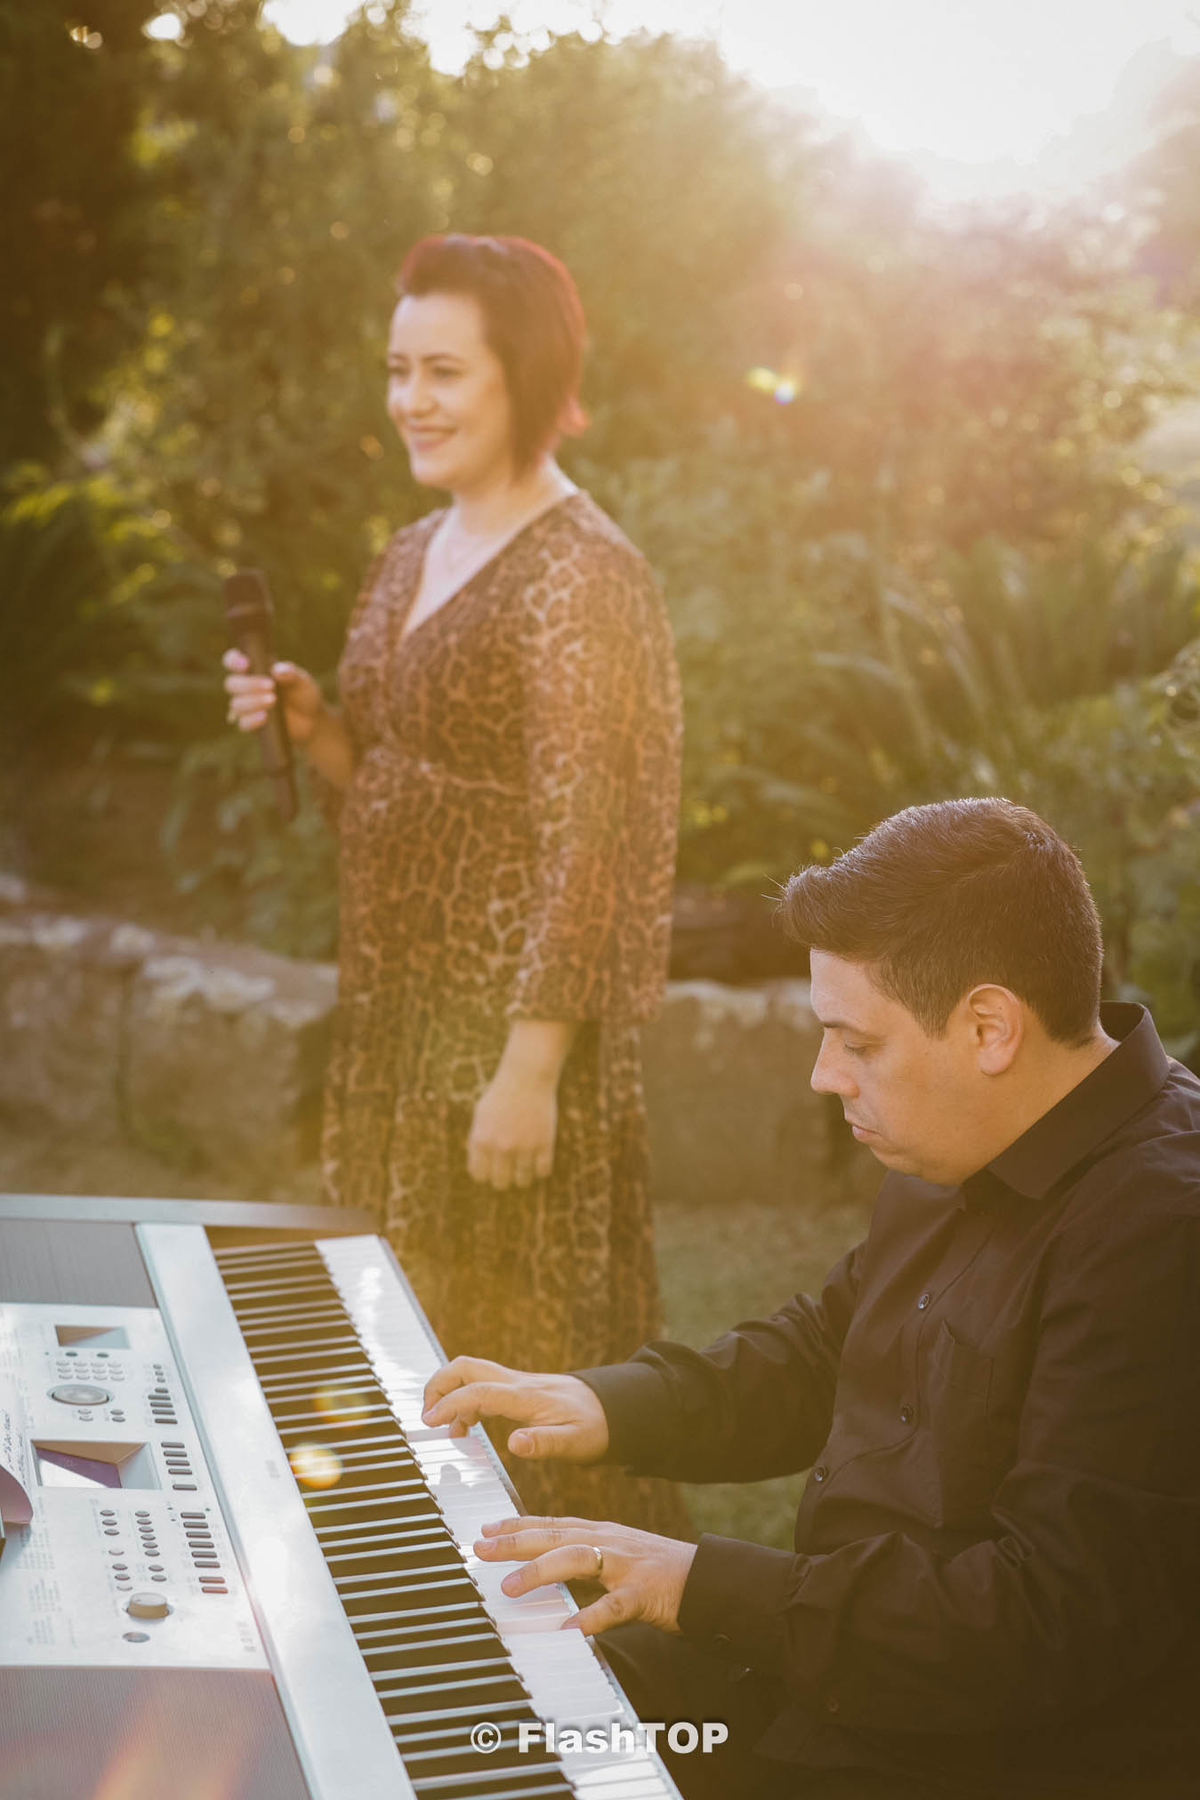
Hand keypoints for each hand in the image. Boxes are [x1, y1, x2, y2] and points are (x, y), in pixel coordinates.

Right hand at [223, 648, 324, 746]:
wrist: (312, 721)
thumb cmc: (303, 694)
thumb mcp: (302, 681)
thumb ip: (291, 673)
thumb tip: (277, 669)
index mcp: (254, 670)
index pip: (232, 661)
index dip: (233, 661)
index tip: (246, 664)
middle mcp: (246, 687)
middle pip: (231, 683)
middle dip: (247, 684)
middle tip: (270, 686)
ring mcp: (248, 706)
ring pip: (235, 704)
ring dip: (252, 701)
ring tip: (273, 700)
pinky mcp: (252, 724)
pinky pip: (243, 723)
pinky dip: (252, 720)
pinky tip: (265, 716)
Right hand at [421, 1356, 609, 1461]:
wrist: (613, 1408)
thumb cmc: (595, 1426)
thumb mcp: (575, 1442)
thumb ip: (544, 1443)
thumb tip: (513, 1444)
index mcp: (526, 1396)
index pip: (478, 1391)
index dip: (450, 1404)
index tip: (430, 1421)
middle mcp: (517, 1384)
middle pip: (466, 1367)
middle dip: (438, 1384)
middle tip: (426, 1415)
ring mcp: (516, 1384)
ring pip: (471, 1374)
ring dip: (449, 1392)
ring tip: (441, 1426)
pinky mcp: (517, 1391)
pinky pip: (481, 1386)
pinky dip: (464, 1401)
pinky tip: (464, 1427)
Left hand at [467, 1063, 556, 1188]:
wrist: (527, 1076)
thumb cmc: (502, 1094)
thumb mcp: (481, 1115)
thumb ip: (477, 1142)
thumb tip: (479, 1170)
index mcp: (481, 1140)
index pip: (479, 1175)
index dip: (486, 1172)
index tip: (493, 1165)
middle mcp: (500, 1147)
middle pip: (500, 1183)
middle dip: (504, 1177)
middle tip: (510, 1167)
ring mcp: (523, 1146)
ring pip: (523, 1181)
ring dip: (523, 1175)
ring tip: (525, 1162)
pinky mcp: (544, 1143)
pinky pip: (543, 1171)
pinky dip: (541, 1169)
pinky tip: (539, 1158)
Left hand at [474, 1513, 696, 1635]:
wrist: (709, 1580)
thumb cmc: (661, 1573)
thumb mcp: (619, 1557)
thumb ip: (586, 1559)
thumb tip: (546, 1567)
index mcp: (602, 1534)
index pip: (552, 1524)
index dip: (517, 1524)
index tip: (485, 1528)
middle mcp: (610, 1543)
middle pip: (556, 1535)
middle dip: (515, 1540)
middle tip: (480, 1546)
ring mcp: (627, 1566)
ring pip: (578, 1560)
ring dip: (541, 1571)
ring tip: (511, 1586)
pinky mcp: (644, 1594)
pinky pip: (614, 1606)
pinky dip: (591, 1616)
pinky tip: (570, 1629)